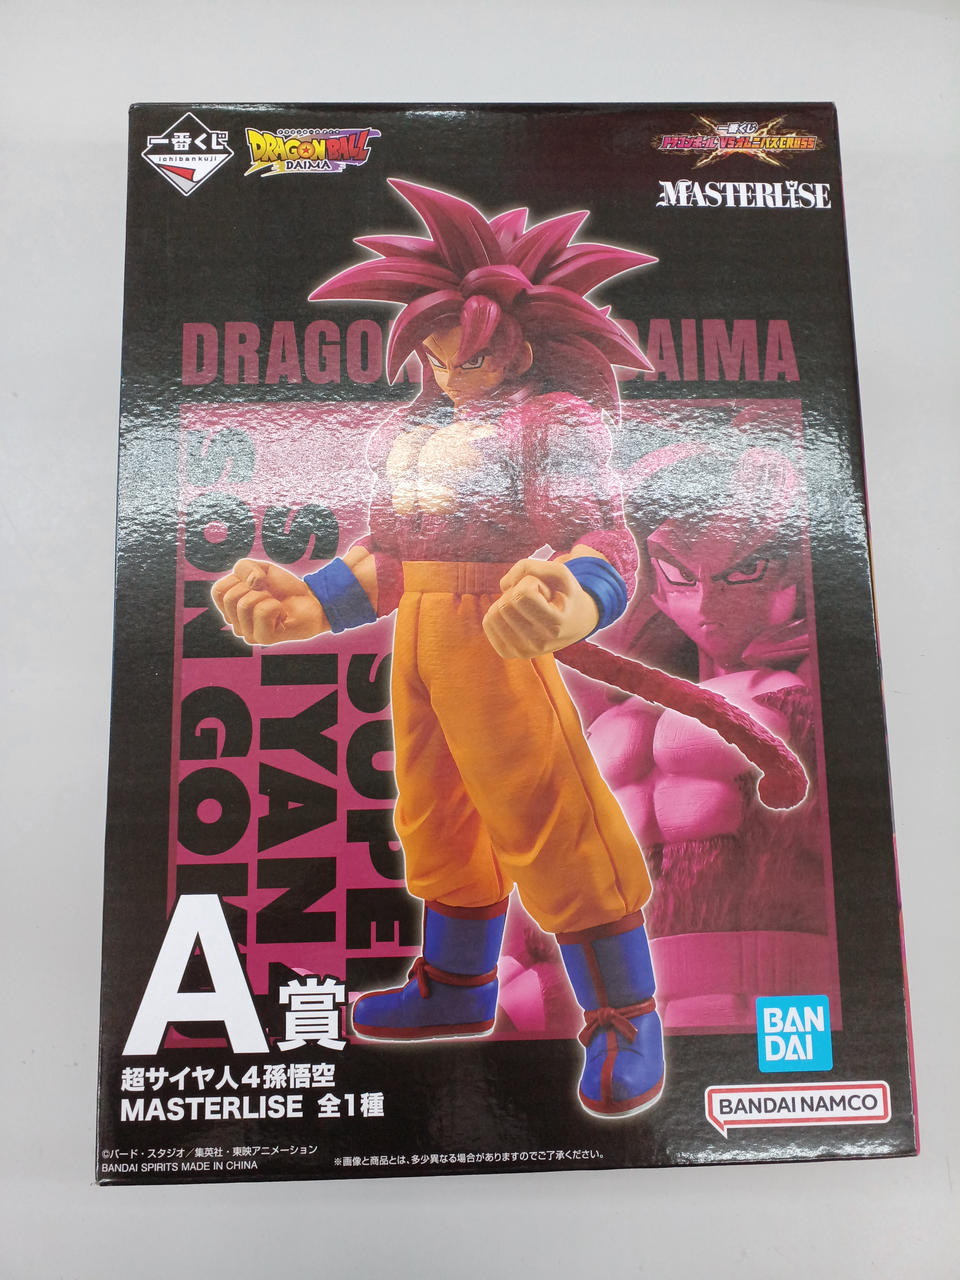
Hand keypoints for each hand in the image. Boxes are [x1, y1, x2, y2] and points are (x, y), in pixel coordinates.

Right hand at [211, 560, 327, 645]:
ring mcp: (249, 635)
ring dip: (265, 596)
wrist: (311, 600)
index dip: (240, 578)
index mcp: (231, 610)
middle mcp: (236, 625)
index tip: (257, 583)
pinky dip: (275, 606)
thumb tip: (252, 584)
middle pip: (230, 598)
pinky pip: (262, 611)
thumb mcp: (260, 569)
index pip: (218, 591)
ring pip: (244, 605)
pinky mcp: (263, 639)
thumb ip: (244, 567)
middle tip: (269, 595)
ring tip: (276, 604)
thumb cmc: (283, 588)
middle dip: (254, 588)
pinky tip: (282, 614)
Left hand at [482, 558, 599, 658]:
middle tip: (537, 599)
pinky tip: (517, 616)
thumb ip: (530, 566)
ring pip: (492, 614)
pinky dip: (498, 612)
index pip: (523, 594)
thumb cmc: (565, 594)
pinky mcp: (509, 653)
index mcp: (556, 625)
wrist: (577, 624)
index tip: (546, 591)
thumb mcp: (560, 572)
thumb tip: (502, 585)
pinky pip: (488, 623)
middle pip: (506, 603)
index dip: (531, 582)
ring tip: (527, 608)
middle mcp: (539, 643)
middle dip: (518, 592)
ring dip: (508, 602)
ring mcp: (523, 652)